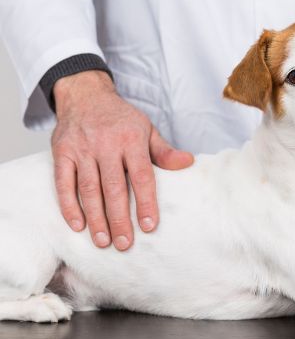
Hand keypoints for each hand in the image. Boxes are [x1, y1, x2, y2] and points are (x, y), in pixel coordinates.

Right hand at [51, 71, 193, 250]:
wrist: (85, 95)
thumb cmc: (121, 118)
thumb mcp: (147, 129)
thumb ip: (164, 151)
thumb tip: (188, 163)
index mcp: (131, 139)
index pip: (142, 176)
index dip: (146, 202)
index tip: (150, 226)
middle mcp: (106, 145)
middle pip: (114, 187)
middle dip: (119, 218)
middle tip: (124, 243)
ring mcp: (82, 149)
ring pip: (89, 189)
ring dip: (96, 218)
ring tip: (103, 241)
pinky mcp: (62, 152)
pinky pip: (63, 183)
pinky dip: (69, 205)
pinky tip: (78, 225)